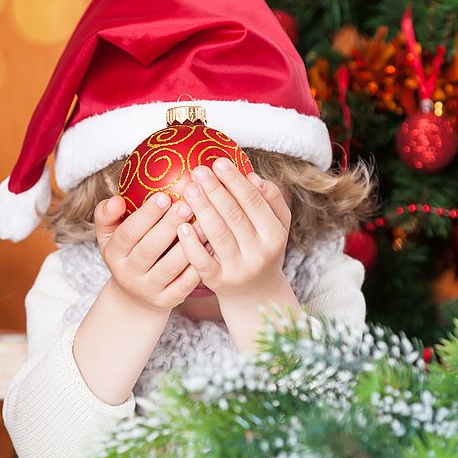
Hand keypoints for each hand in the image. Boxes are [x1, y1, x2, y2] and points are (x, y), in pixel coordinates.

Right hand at [94, 193, 201, 311]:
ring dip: (188, 245)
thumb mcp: (109, 235)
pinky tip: (211, 247)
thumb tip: (117, 200)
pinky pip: (185, 283)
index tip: (164, 196)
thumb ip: (107, 214)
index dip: (146, 215)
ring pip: (170, 267)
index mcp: (114, 254)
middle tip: (187, 205)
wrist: (134, 297)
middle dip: (169, 226)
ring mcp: (148, 290)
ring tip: (203, 223)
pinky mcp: (167, 301)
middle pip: (149, 249)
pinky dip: (198, 265)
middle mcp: (128, 274)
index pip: (128, 233)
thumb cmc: (127, 254)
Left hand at [176, 157, 292, 308]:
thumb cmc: (262, 251)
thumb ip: (270, 201)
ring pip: (218, 235)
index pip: (254, 202)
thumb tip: (252, 176)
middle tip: (198, 171)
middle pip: (234, 215)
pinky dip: (191, 243)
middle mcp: (259, 253)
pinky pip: (202, 261)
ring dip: (202, 210)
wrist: (256, 296)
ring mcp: (238, 269)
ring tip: (188, 189)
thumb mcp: (276, 227)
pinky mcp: (218, 282)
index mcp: (275, 235)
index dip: (235, 181)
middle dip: (215, 190)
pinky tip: (180, 226)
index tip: (218, 162)